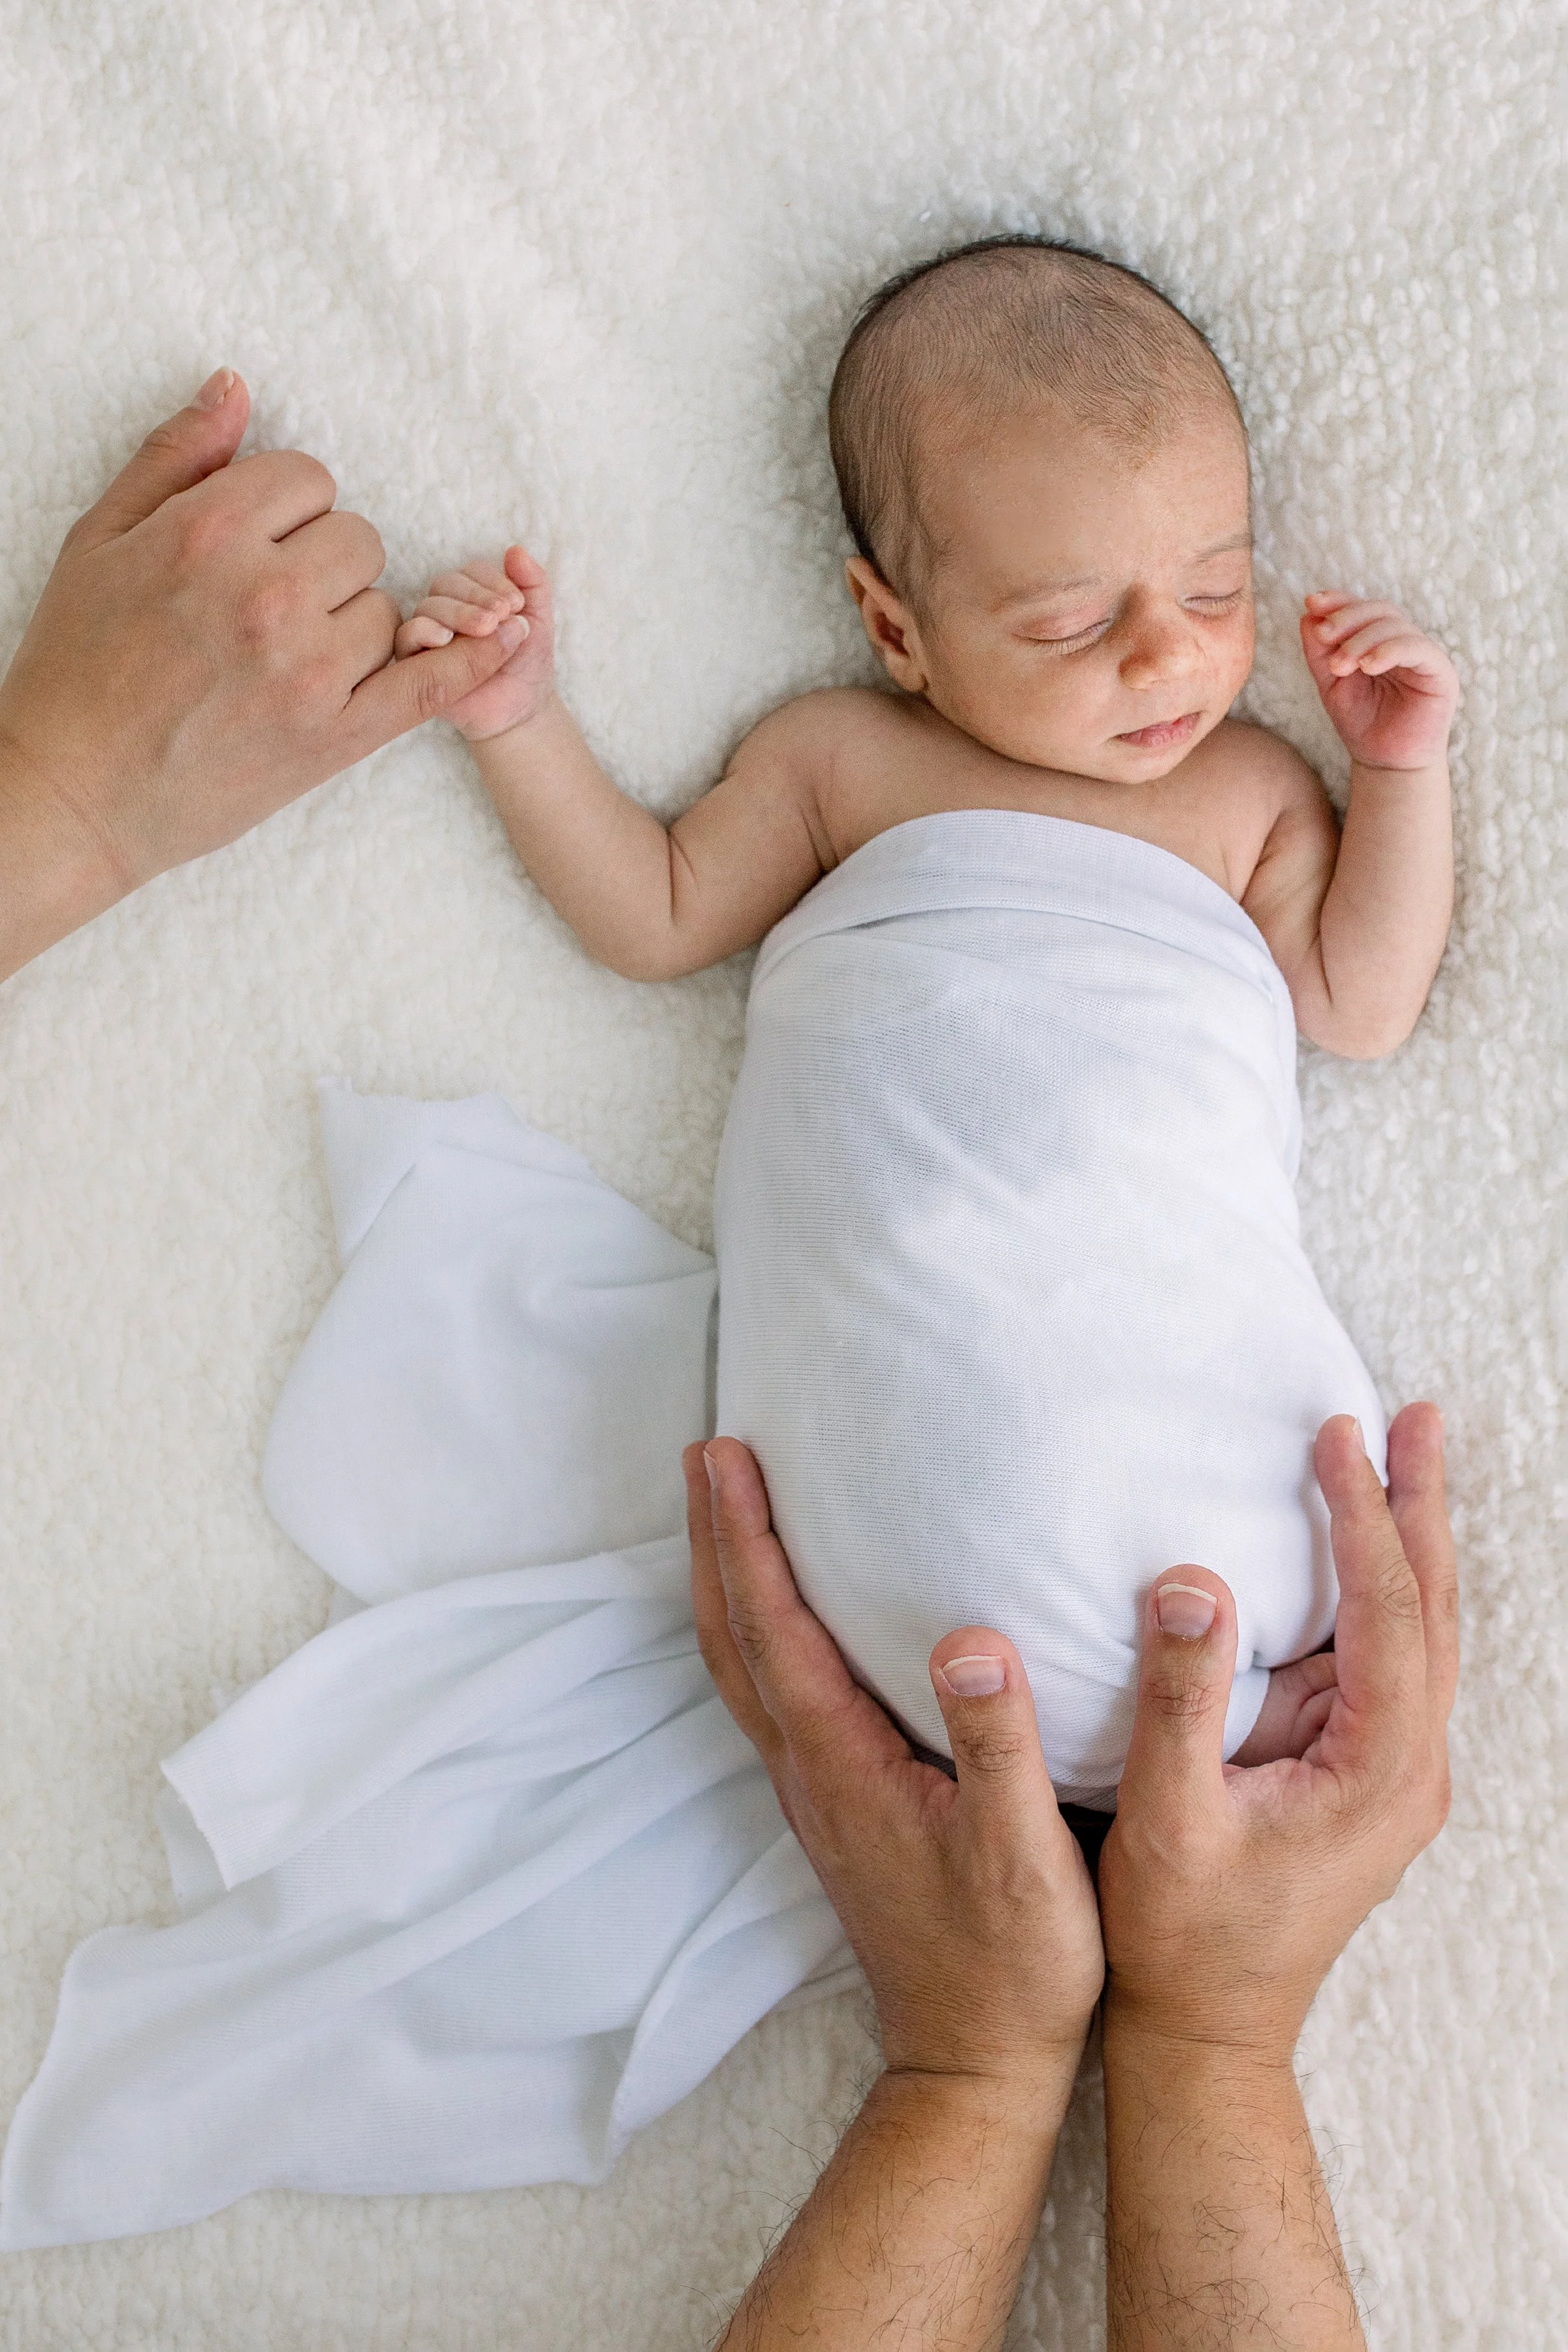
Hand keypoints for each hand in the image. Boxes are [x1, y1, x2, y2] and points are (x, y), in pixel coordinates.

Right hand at [0, 370, 522, 969]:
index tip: (260, 543)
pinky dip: (472, 663)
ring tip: (292, 655)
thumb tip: (236, 386)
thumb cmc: (78, 663)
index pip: (309, 479)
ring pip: (386, 608)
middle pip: (358, 539)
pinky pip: (430, 686)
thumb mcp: (100, 539)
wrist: (77, 791)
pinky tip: (508, 642)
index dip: (289, 508)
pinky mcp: (337, 738)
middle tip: (272, 604)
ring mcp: (310, 672)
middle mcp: (269, 596)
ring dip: (354, 622)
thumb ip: (176, 457)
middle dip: (324, 561)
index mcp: (210, 533)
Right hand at [394, 546, 556, 742]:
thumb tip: (516, 550)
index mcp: (472, 594)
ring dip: (456, 612)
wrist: (521, 709)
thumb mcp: (539, 619)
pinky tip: (447, 638)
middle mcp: (445, 609)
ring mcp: (429, 634)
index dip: (494, 581)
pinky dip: (425, 631)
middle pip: (446, 583)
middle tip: (501, 616)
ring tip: (486, 630)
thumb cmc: (527, 662)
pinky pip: (406, 637)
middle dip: (475, 596)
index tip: (517, 604)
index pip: (472, 570)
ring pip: (427, 606)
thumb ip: (533, 583)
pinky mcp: (415, 662)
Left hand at [686, 1437, 1104, 2089]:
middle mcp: (807, 1770)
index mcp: (841, 1765)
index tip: (726, 1453)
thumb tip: (970, 1636)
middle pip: (732, 1634)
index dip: (747, 1535)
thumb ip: (998, 1745)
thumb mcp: (1024, 1856)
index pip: (774, 1627)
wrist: (974, 2064)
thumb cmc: (1012, 1966)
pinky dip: (758, 1627)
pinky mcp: (835, 1805)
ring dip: (727, 1578)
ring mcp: (813, 1791)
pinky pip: (770, 1691)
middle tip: (707, 1450)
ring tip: (727, 1508)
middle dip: (716, 1536)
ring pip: (742, 1663)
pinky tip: (787, 1610)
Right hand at [1099, 1405, 1456, 2060]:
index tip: (1337, 1435)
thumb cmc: (1181, 1937)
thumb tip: (1191, 1580)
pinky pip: (1388, 1662)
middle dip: (1421, 1507)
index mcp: (1378, 1773)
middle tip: (1417, 1416)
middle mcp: (1407, 1769)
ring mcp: (1392, 1776)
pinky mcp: (1364, 1779)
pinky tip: (1359, 1551)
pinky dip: (1381, 1590)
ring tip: (1403, 1454)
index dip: (1364, 1517)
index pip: (1388, 1615)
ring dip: (1410, 1542)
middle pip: (1432, 1611)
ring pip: (1421, 1633)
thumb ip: (1181, 1700)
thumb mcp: (1168, 1817)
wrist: (1207, 2032)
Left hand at [1300, 591, 1458, 771]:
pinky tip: (1367, 666)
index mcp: (1380, 641)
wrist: (1384, 763)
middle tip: (1323, 635)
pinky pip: (1417, 648)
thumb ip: (1319, 652)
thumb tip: (1308, 615)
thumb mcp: (1331, 684)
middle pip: (1380, 610)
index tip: (1311, 602)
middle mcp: (1404, 642)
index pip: (1362, 609)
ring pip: (1395, 626)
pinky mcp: (1441, 672)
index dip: (1339, 600)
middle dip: (1348, 618)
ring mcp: (1424, 655)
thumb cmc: (1361, 723)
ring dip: (1362, 640)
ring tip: (1340, 665)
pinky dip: (1389, 650)